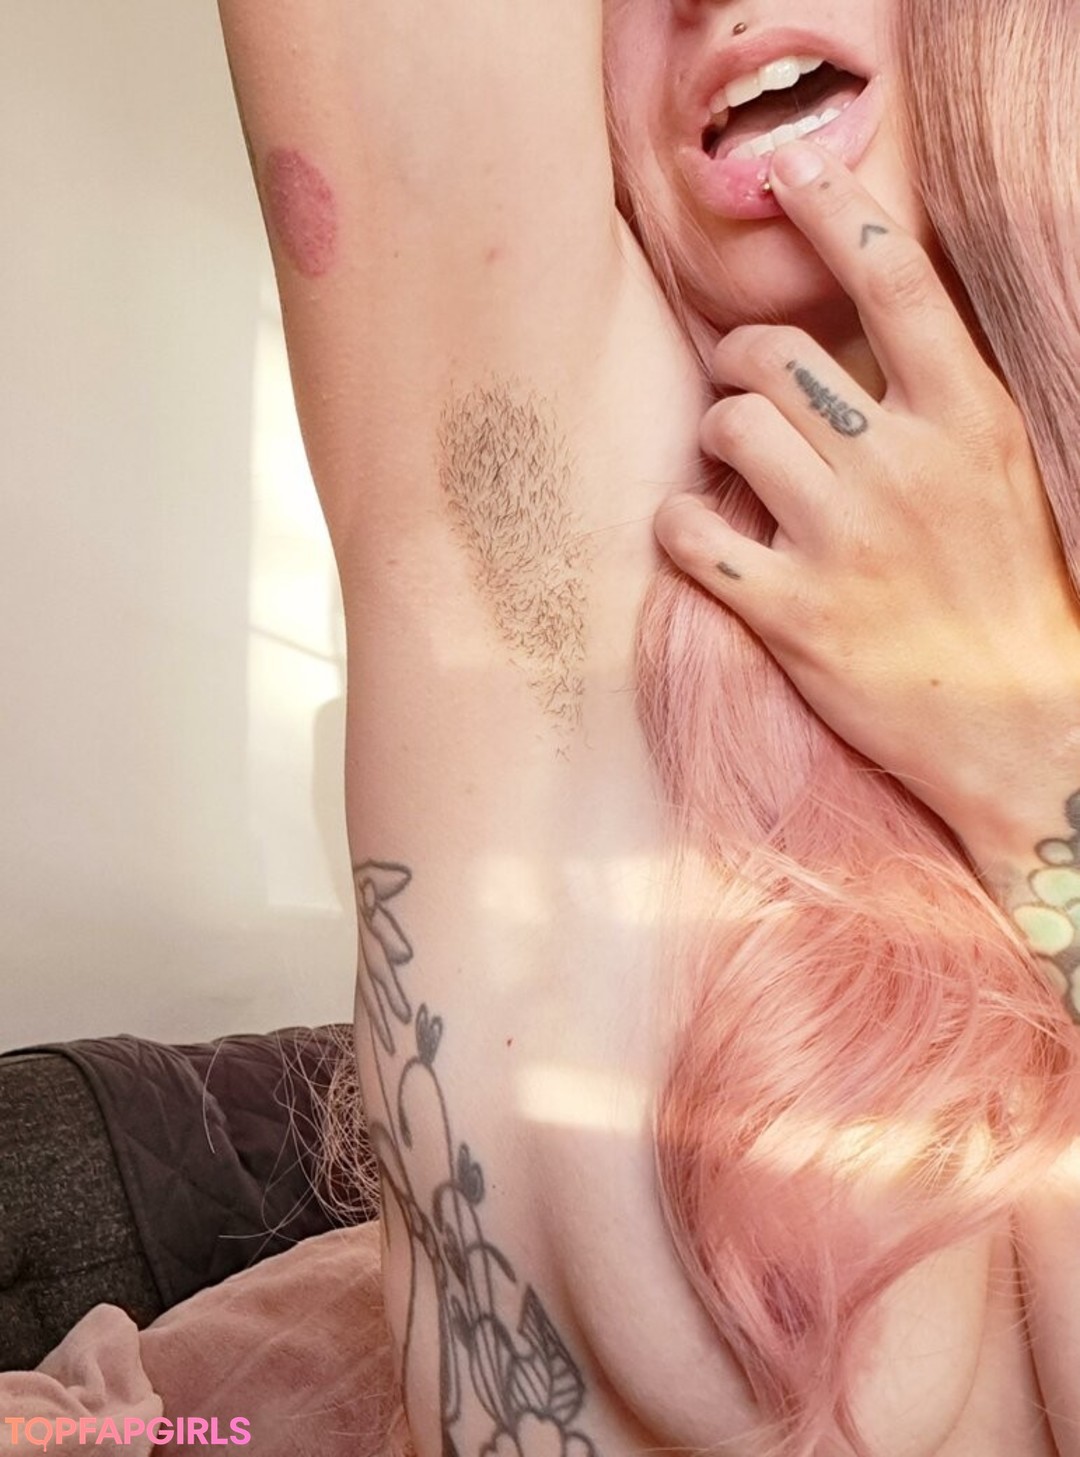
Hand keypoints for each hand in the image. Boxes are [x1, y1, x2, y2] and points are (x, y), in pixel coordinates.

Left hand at [654, 142, 1079, 868]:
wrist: (1020, 727)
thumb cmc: (1012, 593)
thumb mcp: (1005, 472)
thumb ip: (941, 398)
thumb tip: (858, 325)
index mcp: (970, 420)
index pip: (893, 278)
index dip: (833, 207)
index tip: (791, 174)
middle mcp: (903, 467)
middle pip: (772, 352)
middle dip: (742, 358)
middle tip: (749, 387)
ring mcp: (845, 542)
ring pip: (727, 427)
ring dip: (716, 433)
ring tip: (735, 463)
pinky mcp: (794, 616)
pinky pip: (689, 533)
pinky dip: (678, 523)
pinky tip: (697, 531)